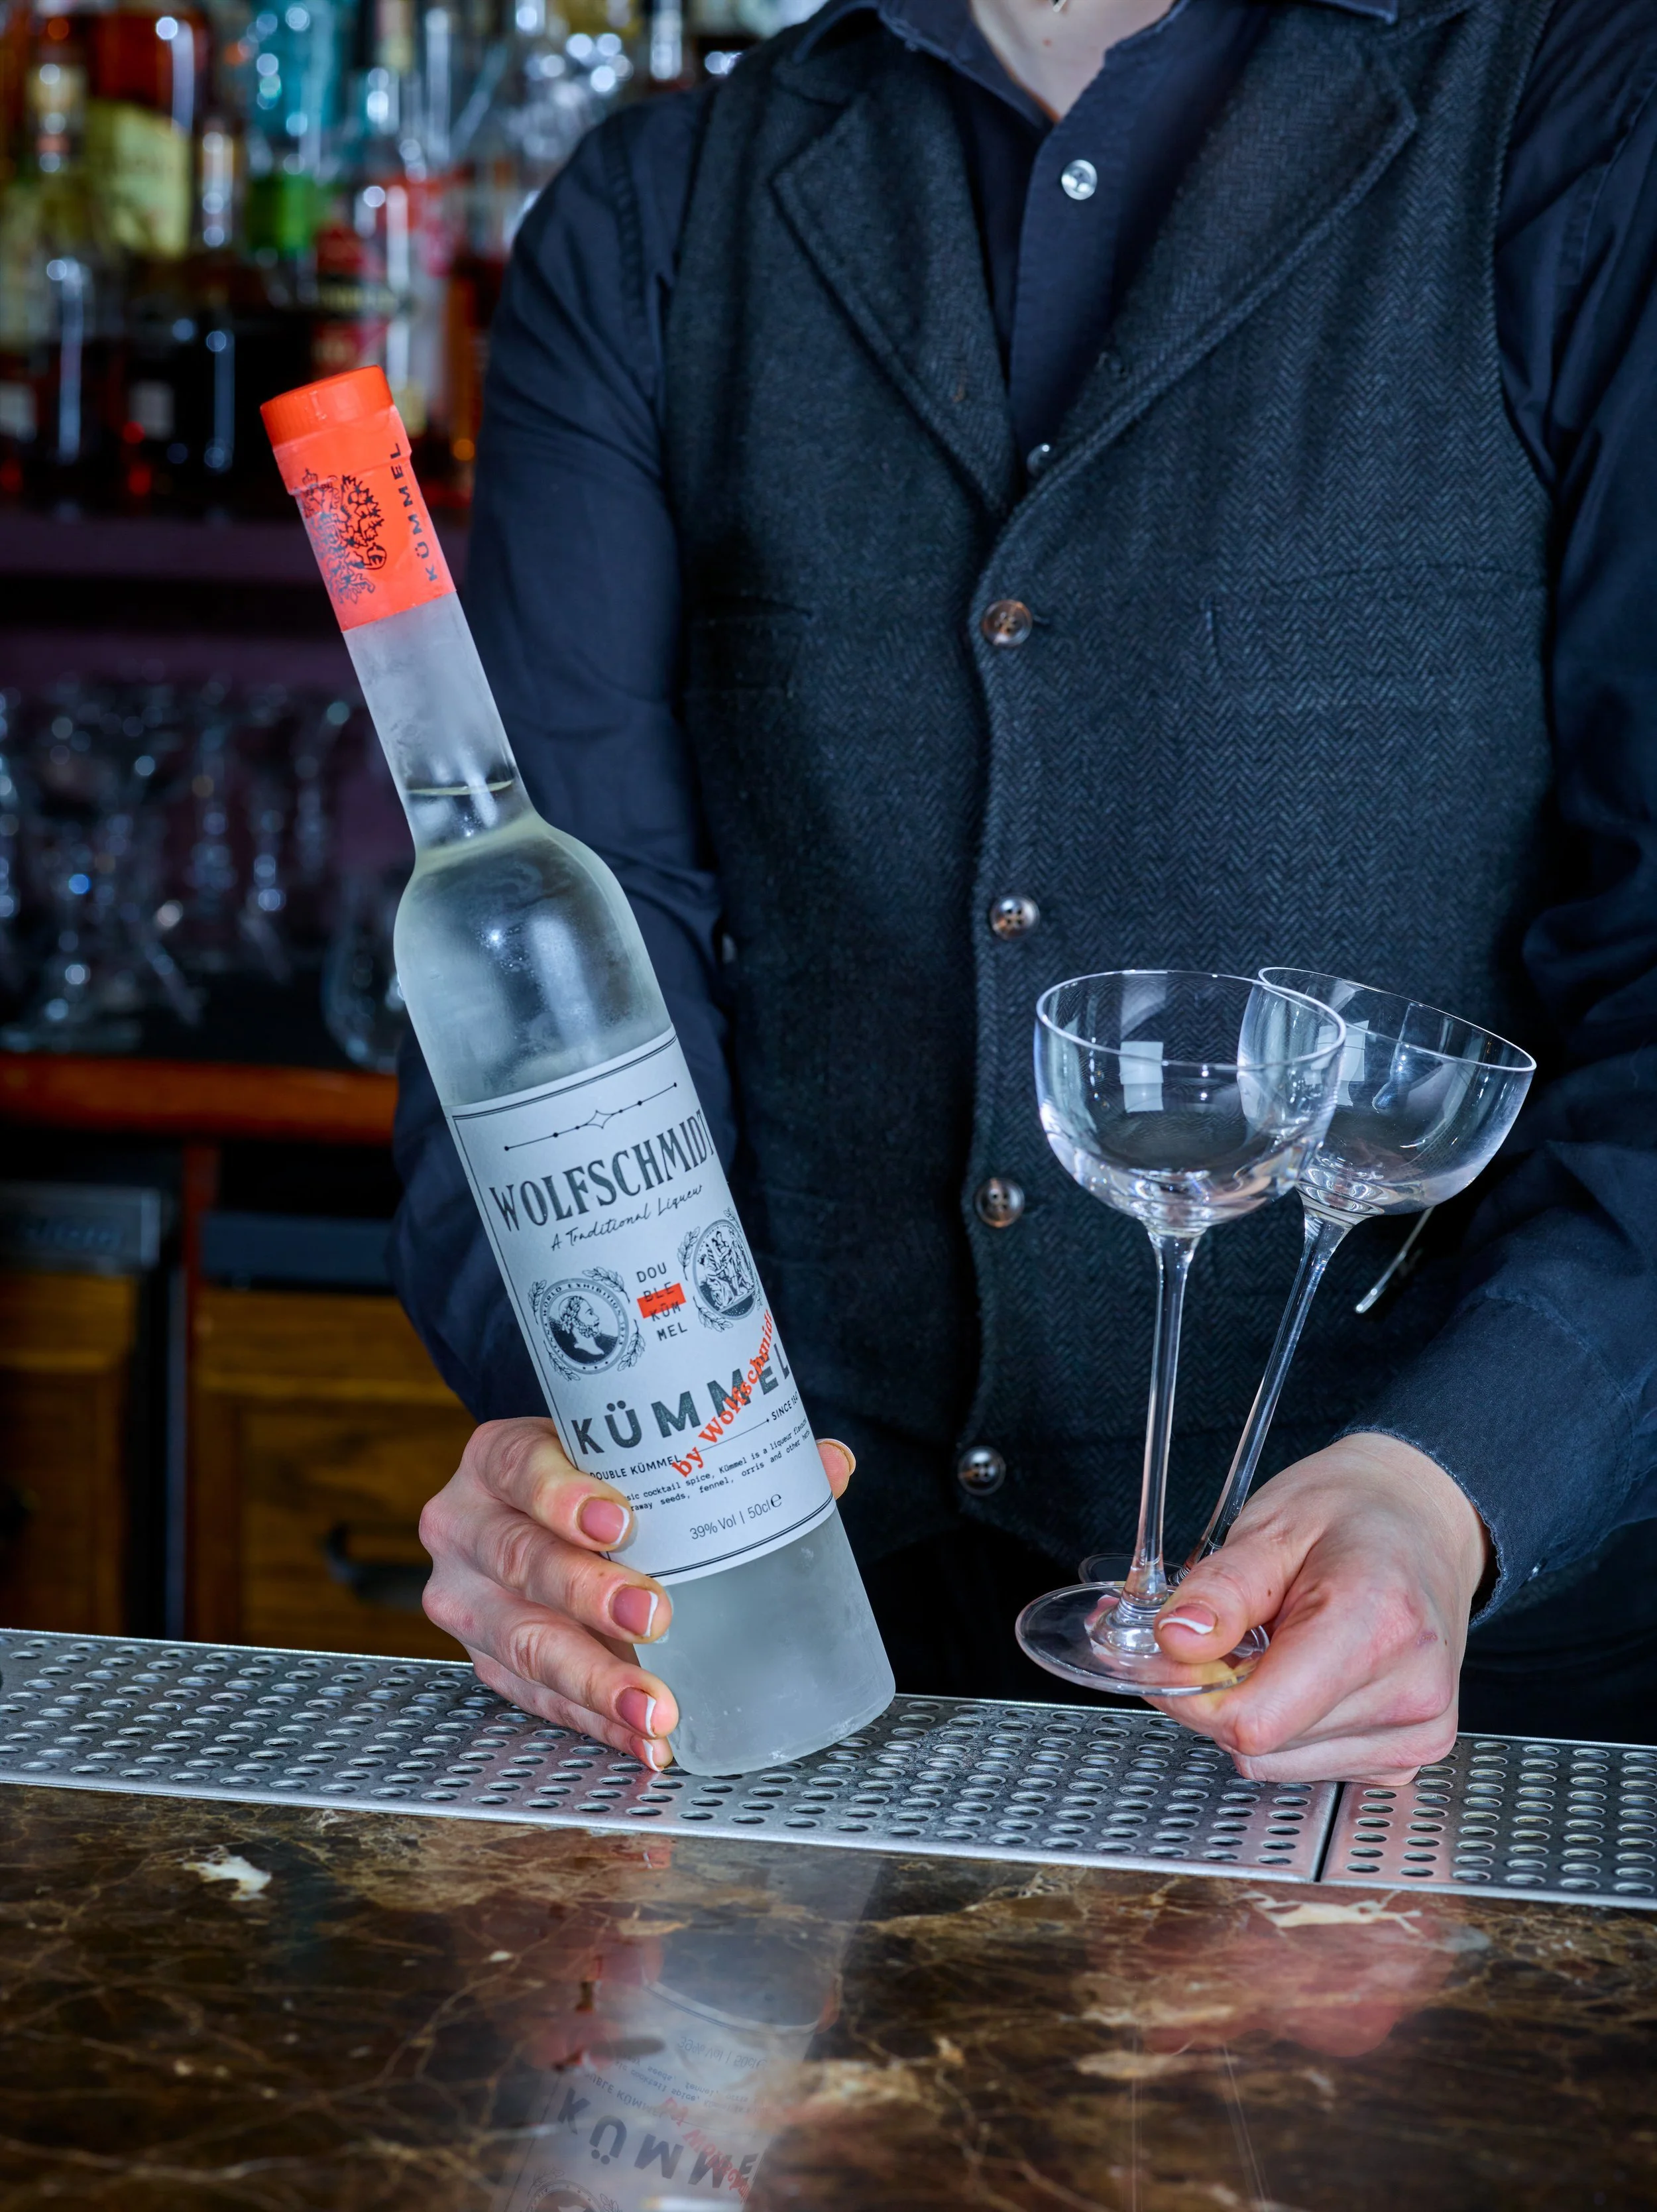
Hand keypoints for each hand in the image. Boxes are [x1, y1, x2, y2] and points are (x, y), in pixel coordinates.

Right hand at [420, 1419, 855, 1768]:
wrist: (530, 1516)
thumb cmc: (593, 1479)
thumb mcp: (633, 1456)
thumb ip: (723, 1457)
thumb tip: (830, 1464)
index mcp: (499, 1459)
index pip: (520, 1466)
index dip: (563, 1494)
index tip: (620, 1519)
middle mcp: (469, 1527)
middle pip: (522, 1562)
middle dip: (590, 1596)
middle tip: (656, 1616)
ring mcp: (469, 1602)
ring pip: (523, 1644)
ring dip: (595, 1681)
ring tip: (657, 1709)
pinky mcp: (485, 1662)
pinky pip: (536, 1700)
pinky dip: (594, 1722)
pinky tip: (642, 1740)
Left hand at [1151, 1433, 1491, 1784]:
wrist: (1419, 1520)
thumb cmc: (1354, 1513)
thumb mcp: (1272, 1526)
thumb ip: (1220, 1590)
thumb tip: (1175, 1643)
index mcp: (1377, 1624)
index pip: (1256, 1719)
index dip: (1191, 1694)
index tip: (1173, 1652)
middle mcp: (1411, 1689)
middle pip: (1264, 1742)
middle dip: (1220, 1696)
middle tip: (1230, 1633)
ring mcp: (1418, 1729)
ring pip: (1282, 1763)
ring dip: (1255, 1713)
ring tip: (1279, 1646)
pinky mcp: (1411, 1754)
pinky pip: (1313, 1768)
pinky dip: (1288, 1729)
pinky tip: (1306, 1675)